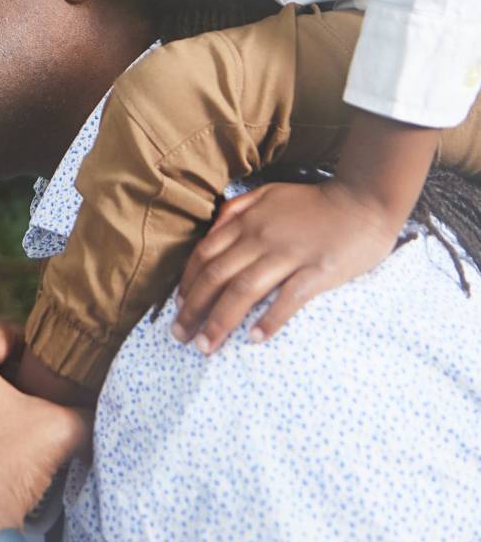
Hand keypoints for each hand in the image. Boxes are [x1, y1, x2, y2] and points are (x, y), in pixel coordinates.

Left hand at [173, 179, 402, 352]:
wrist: (363, 201)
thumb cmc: (314, 202)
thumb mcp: (267, 194)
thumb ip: (237, 208)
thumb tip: (213, 228)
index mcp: (246, 221)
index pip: (204, 255)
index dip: (188, 283)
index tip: (179, 307)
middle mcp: (260, 238)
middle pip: (216, 277)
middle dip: (194, 309)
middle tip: (180, 336)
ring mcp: (288, 255)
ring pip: (243, 291)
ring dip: (220, 321)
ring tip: (207, 346)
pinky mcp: (317, 271)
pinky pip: (287, 299)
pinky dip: (269, 319)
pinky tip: (255, 339)